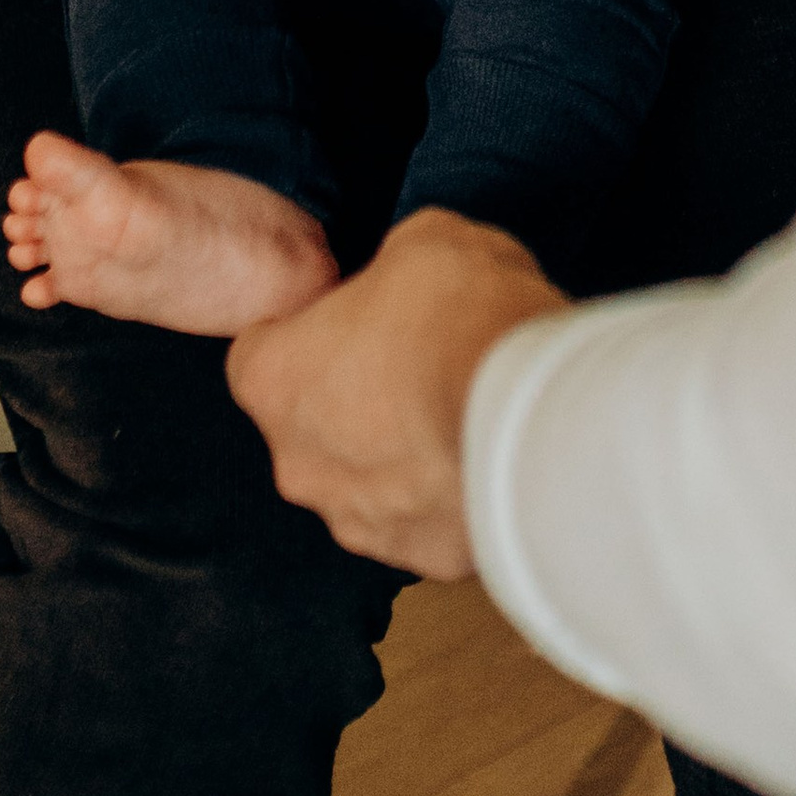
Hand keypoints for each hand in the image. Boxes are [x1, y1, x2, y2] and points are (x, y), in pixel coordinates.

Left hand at [227, 207, 565, 575]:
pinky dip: (448, 490)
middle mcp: (299, 465)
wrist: (532, 409)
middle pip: (313, 423)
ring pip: (367, 478)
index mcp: (273, 380)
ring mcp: (359, 521)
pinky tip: (488, 452)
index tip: (357, 317)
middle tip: (419, 360)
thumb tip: (404, 278)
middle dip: (356, 396)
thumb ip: (389, 267)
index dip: (311, 329)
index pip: (263, 351)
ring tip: (461, 409)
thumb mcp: (420, 238)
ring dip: (402, 450)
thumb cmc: (461, 316)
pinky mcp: (422, 557)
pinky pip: (425, 517)